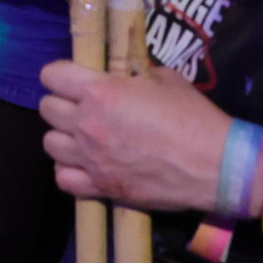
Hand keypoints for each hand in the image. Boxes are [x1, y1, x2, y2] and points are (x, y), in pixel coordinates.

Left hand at [37, 58, 231, 213]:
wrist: (216, 165)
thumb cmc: (193, 116)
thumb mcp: (164, 80)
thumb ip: (134, 76)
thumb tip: (124, 78)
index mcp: (101, 91)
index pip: (51, 75)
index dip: (60, 75)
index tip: (74, 80)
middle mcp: (87, 123)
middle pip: (46, 108)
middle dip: (61, 104)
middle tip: (82, 108)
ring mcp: (91, 158)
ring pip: (49, 144)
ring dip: (63, 138)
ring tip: (83, 138)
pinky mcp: (101, 187)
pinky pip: (63, 179)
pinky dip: (70, 171)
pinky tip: (86, 166)